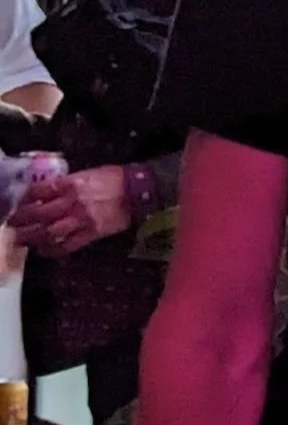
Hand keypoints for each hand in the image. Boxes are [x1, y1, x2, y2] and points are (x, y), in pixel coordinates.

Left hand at [12, 166, 129, 255]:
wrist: (138, 191)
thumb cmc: (114, 178)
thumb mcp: (86, 173)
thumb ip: (66, 183)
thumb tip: (47, 190)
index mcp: (70, 184)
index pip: (39, 191)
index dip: (23, 198)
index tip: (14, 201)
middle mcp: (72, 203)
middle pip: (40, 213)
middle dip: (22, 219)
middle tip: (10, 223)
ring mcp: (81, 220)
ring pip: (50, 231)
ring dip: (33, 237)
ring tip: (21, 239)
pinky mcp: (91, 233)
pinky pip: (68, 244)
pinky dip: (54, 249)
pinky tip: (44, 251)